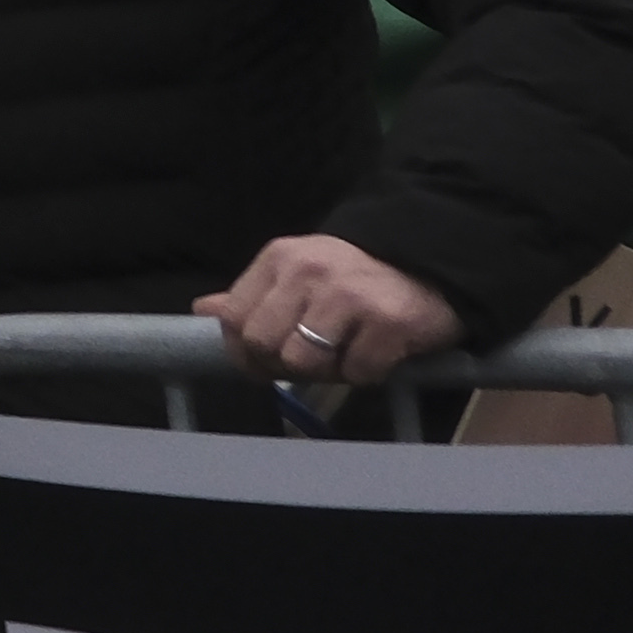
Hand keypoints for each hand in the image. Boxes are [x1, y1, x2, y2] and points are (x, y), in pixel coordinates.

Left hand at [200, 234, 458, 395]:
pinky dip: (366, 373)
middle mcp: (307, 272)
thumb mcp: (297, 275)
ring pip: (304, 362)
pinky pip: (357, 372)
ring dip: (327, 372)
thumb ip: (251, 297)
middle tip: (314, 360)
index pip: (234, 321)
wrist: (429, 262)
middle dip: (285, 364)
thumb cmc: (355, 277)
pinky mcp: (388, 322)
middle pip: (264, 344)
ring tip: (347, 353)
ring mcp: (348, 296)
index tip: (268, 362)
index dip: (246, 354)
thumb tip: (203, 312)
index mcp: (278, 259)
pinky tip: (378, 352)